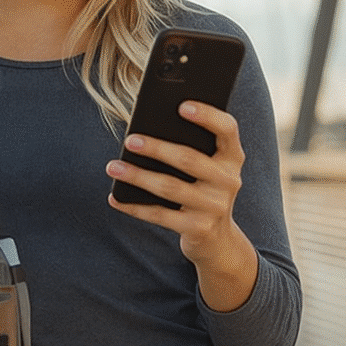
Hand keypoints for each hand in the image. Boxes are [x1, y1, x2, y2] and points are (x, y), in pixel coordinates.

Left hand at [106, 100, 257, 310]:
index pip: (227, 129)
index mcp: (232, 157)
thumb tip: (145, 127)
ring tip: (112, 167)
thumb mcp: (207, 166)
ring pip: (170, 187)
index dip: (207, 116)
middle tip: (129, 140)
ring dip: (137, 176)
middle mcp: (229, 180)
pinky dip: (134, 206)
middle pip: (189, 159)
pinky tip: (115, 197)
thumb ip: (190, 145)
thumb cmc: (202, 188)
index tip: (181, 105)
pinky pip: (160, 215)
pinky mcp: (199, 229)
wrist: (217, 239)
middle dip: (156, 148)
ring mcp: (215, 206)